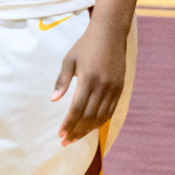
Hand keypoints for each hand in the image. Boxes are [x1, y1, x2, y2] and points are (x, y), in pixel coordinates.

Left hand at [52, 20, 127, 145]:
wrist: (110, 34)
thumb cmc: (85, 45)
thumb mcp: (69, 59)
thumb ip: (62, 80)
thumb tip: (53, 100)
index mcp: (88, 79)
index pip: (77, 108)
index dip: (69, 123)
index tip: (60, 134)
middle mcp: (103, 86)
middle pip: (89, 116)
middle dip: (77, 131)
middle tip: (65, 141)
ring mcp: (114, 88)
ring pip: (101, 116)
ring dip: (88, 130)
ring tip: (76, 137)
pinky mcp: (120, 88)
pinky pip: (110, 111)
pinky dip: (100, 121)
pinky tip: (91, 127)